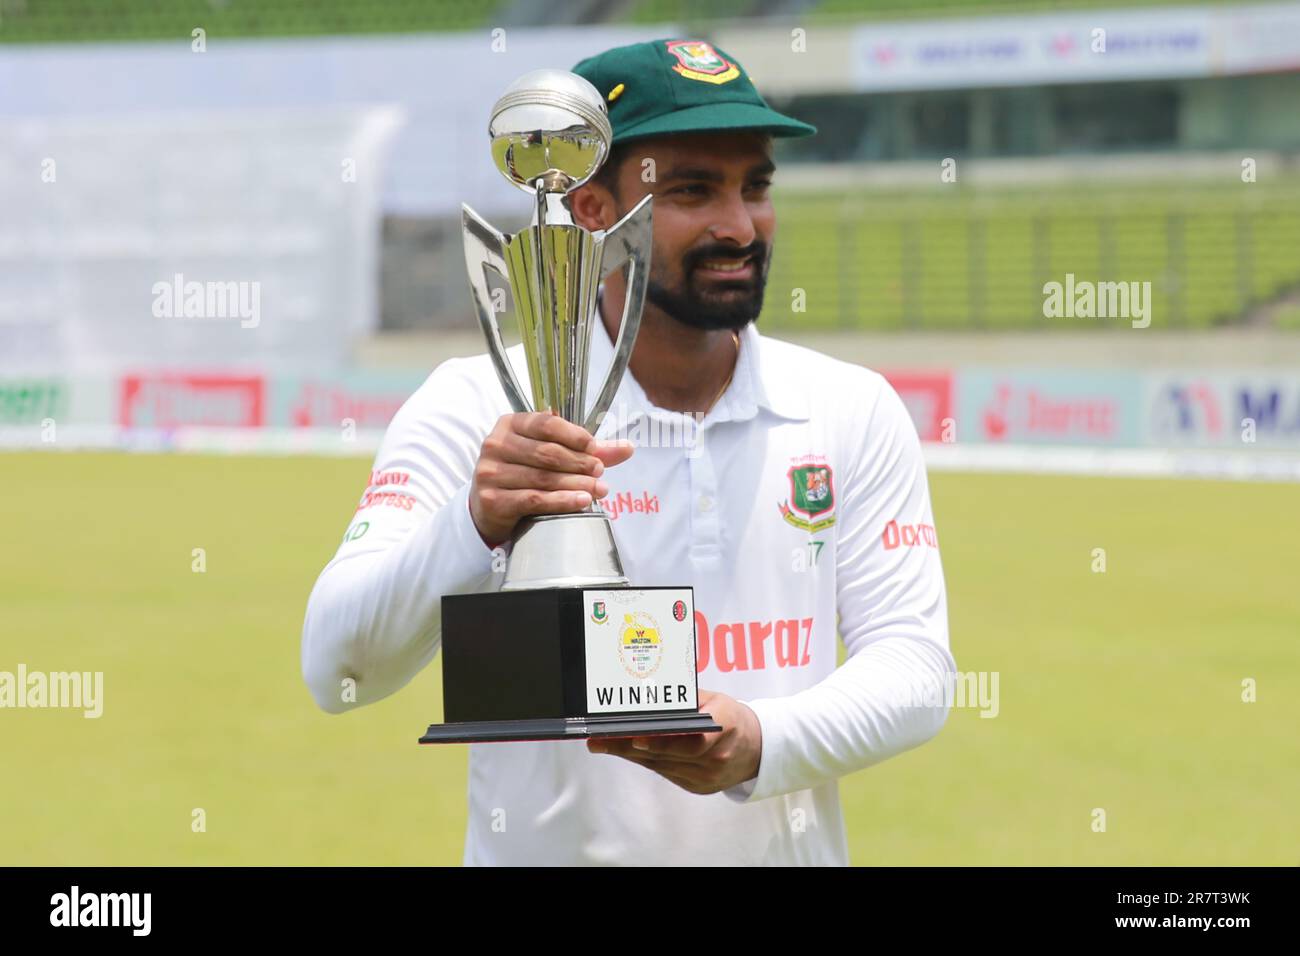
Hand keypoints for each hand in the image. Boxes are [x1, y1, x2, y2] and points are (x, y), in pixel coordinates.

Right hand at [469, 411, 634, 546]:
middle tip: (600, 471)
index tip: (595, 448)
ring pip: (543, 478)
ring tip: (599, 489)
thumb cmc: (522, 475)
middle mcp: (496, 444)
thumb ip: (586, 450)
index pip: (547, 423)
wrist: (487, 508)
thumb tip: (627, 448)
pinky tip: (582, 501)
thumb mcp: (548, 455)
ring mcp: (491, 472)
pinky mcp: (493, 499)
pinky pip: (535, 499)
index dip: (574, 435)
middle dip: (580, 462)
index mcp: (510, 424)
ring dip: (576, 483)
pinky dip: (562, 501)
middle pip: (547, 452)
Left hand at [585, 689, 761, 795]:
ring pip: (661, 765)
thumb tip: (650, 694)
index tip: (635, 737)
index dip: (661, 741)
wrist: (758, 749)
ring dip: (630, 754)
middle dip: (629, 746)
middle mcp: (717, 757)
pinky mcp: (699, 787)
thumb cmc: (732, 718)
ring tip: (603, 743)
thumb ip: (687, 700)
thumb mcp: (715, 701)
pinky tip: (626, 751)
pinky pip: (666, 773)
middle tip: (599, 740)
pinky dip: (646, 761)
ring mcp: (707, 777)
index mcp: (725, 727)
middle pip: (666, 754)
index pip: (690, 739)